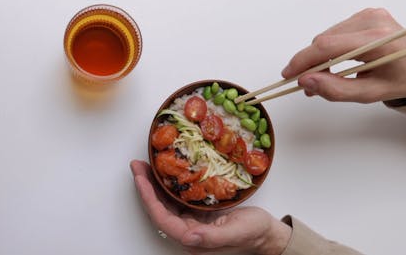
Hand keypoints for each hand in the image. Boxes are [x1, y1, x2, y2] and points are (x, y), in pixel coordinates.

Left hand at [130, 160, 290, 254]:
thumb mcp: (237, 232)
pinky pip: (177, 198)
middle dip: (145, 187)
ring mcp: (192, 222)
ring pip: (166, 203)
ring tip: (144, 165)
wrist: (268, 233)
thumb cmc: (255, 233)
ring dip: (154, 184)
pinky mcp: (198, 213)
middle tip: (137, 166)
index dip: (149, 199)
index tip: (140, 179)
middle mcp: (188, 232)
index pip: (162, 219)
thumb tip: (188, 236)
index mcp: (193, 240)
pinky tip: (165, 172)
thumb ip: (212, 237)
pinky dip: (168, 184)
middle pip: (158, 209)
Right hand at [282, 8, 405, 102]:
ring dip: (319, 57)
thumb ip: (335, 90)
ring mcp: (369, 15)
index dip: (303, 61)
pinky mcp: (365, 15)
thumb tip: (306, 82)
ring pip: (326, 37)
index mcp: (376, 40)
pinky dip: (329, 50)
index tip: (288, 75)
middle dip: (310, 63)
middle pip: (323, 41)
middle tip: (307, 85)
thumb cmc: (400, 80)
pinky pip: (335, 33)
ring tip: (322, 77)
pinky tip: (335, 64)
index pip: (327, 47)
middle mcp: (372, 21)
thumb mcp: (369, 93)